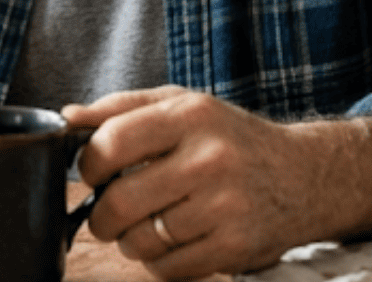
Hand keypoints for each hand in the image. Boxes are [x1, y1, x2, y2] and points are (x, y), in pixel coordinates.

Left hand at [64, 87, 345, 279]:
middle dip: (100, 215)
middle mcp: (210, 158)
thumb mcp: (181, 106)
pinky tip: (170, 243)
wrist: (304, 176)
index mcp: (191, 116)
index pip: (112, 142)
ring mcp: (226, 206)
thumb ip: (121, 108)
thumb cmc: (229, 138)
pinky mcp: (236, 246)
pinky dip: (157, 262)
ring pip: (142, 240)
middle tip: (106, 213)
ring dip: (128, 240)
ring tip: (142, 226)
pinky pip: (169, 268)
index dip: (89, 164)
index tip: (93, 173)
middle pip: (121, 201)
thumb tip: (67, 118)